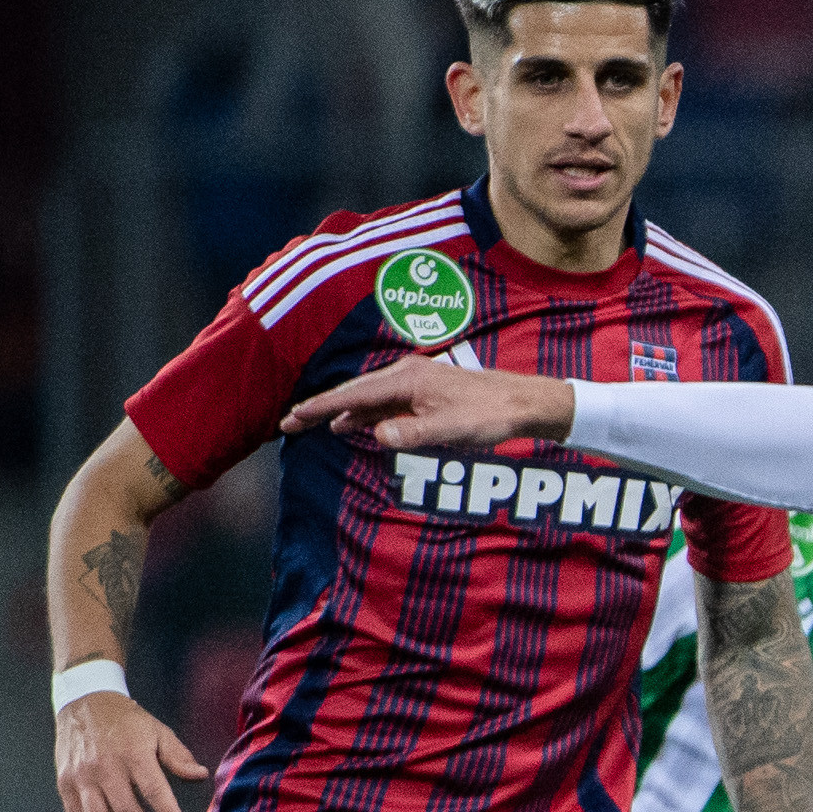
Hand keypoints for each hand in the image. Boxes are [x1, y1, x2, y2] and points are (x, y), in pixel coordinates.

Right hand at [55, 689, 206, 811]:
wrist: (83, 703)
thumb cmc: (127, 721)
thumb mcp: (158, 731)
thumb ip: (178, 756)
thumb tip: (200, 776)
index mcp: (133, 754)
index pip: (153, 790)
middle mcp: (105, 768)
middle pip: (125, 811)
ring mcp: (81, 777)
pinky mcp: (65, 783)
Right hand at [281, 360, 575, 450]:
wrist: (523, 403)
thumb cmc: (490, 415)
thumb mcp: (451, 430)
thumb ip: (411, 433)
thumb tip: (374, 435)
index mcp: (406, 381)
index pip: (352, 397)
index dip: (319, 409)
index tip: (292, 419)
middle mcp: (406, 376)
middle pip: (353, 394)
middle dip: (320, 409)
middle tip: (289, 425)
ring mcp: (415, 383)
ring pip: (367, 399)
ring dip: (340, 413)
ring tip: (312, 426)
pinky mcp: (425, 393)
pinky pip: (384, 403)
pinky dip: (364, 414)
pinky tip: (353, 426)